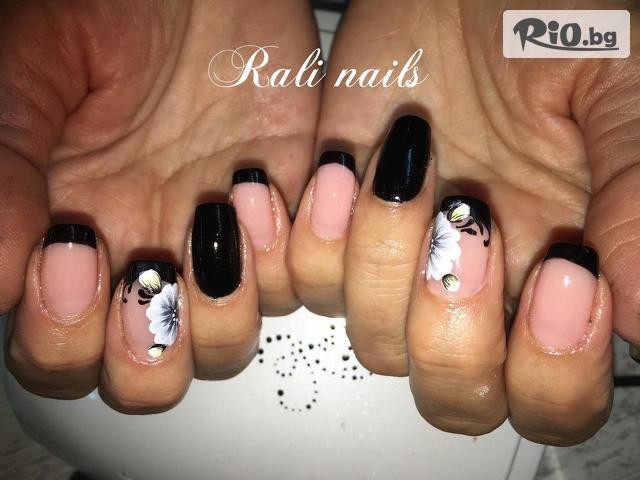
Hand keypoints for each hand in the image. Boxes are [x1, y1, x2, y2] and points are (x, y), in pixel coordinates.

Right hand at [1, 0, 318, 411]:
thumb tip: (1, 280)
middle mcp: (147, 254)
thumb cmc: (109, 7)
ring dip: (227, 302)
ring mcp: (220, 241)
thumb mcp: (35, 73)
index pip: (62, 354)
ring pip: (228, 341)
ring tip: (220, 207)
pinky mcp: (284, 212)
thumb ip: (6, 171)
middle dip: (153, 346)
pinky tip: (263, 183)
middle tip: (155, 271)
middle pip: (152, 371)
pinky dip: (289, 250)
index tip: (75, 251)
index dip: (67, 336)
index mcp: (73, 238)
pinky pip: (299, 279)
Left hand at [288, 0, 637, 444]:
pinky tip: (346, 165)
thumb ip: (636, 204)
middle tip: (468, 222)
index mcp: (559, 269)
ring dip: (384, 261)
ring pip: (375, 339)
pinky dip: (316, 232)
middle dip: (454, 331)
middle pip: (455, 391)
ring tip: (405, 166)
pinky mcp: (339, 220)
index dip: (552, 369)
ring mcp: (403, 255)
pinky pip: (308, 279)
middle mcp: (480, 279)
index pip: (550, 395)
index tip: (564, 273)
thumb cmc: (552, 15)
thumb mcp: (619, 91)